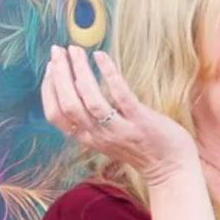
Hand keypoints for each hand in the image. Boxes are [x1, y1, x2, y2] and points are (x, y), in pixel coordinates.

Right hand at [41, 45, 197, 179]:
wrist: (170, 168)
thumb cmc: (141, 148)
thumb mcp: (108, 138)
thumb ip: (92, 121)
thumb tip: (79, 90)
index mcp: (87, 138)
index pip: (55, 115)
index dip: (48, 89)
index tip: (50, 67)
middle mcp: (98, 135)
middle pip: (67, 104)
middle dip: (59, 75)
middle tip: (57, 51)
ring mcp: (118, 129)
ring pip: (89, 98)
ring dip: (79, 71)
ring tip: (75, 50)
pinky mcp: (139, 120)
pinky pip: (119, 94)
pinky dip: (108, 73)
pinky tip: (100, 56)